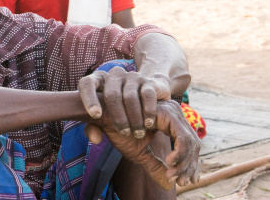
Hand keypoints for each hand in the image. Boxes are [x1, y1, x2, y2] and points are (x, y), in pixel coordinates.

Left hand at [78, 66, 170, 138]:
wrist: (150, 98)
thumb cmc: (120, 110)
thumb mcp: (105, 119)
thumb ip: (95, 127)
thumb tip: (95, 138)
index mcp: (98, 80)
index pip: (86, 83)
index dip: (89, 98)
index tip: (95, 115)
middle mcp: (114, 75)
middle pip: (111, 94)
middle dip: (117, 117)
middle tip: (124, 133)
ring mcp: (132, 77)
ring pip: (130, 96)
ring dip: (134, 119)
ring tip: (137, 133)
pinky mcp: (149, 82)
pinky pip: (147, 95)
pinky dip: (148, 111)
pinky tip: (148, 124)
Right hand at [85, 100, 200, 189]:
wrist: (103, 116)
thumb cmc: (118, 131)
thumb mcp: (140, 153)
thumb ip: (155, 165)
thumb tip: (168, 184)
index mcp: (170, 120)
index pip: (189, 144)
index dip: (190, 165)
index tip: (184, 182)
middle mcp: (174, 112)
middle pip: (194, 143)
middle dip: (190, 166)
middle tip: (182, 183)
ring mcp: (171, 111)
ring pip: (190, 142)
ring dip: (184, 163)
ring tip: (173, 176)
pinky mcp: (167, 113)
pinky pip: (182, 137)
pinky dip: (179, 153)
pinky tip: (170, 163)